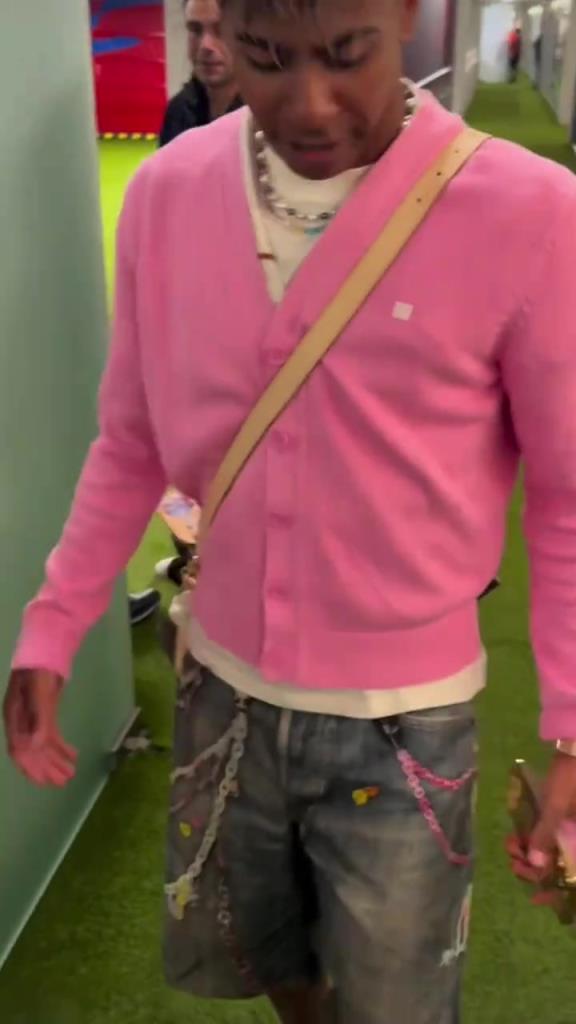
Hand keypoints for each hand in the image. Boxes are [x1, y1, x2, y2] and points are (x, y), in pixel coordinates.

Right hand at [3, 669, 76, 785]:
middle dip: (47, 768)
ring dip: (56, 760)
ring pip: (43, 745)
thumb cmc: (38, 670)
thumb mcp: (39, 693)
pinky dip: (62, 746)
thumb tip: (37, 746)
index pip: (19, 750)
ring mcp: (33, 718)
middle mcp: (21, 722)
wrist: (45, 650)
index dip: (31, 768)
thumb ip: (39, 719)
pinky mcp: (45, 713)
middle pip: (33, 751)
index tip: (44, 782)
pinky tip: (73, 754)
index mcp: (14, 718)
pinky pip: (52, 735)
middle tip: (64, 782)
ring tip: (71, 773)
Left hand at [507, 751, 575, 886]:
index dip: (556, 893)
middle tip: (514, 860)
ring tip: (512, 845)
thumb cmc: (571, 778)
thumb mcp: (556, 806)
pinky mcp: (565, 819)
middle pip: (560, 868)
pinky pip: (550, 838)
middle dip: (535, 868)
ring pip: (553, 853)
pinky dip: (535, 841)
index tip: (534, 897)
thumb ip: (546, 835)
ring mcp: (572, 829)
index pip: (572, 879)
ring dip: (532, 854)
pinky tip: (519, 837)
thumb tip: (536, 865)